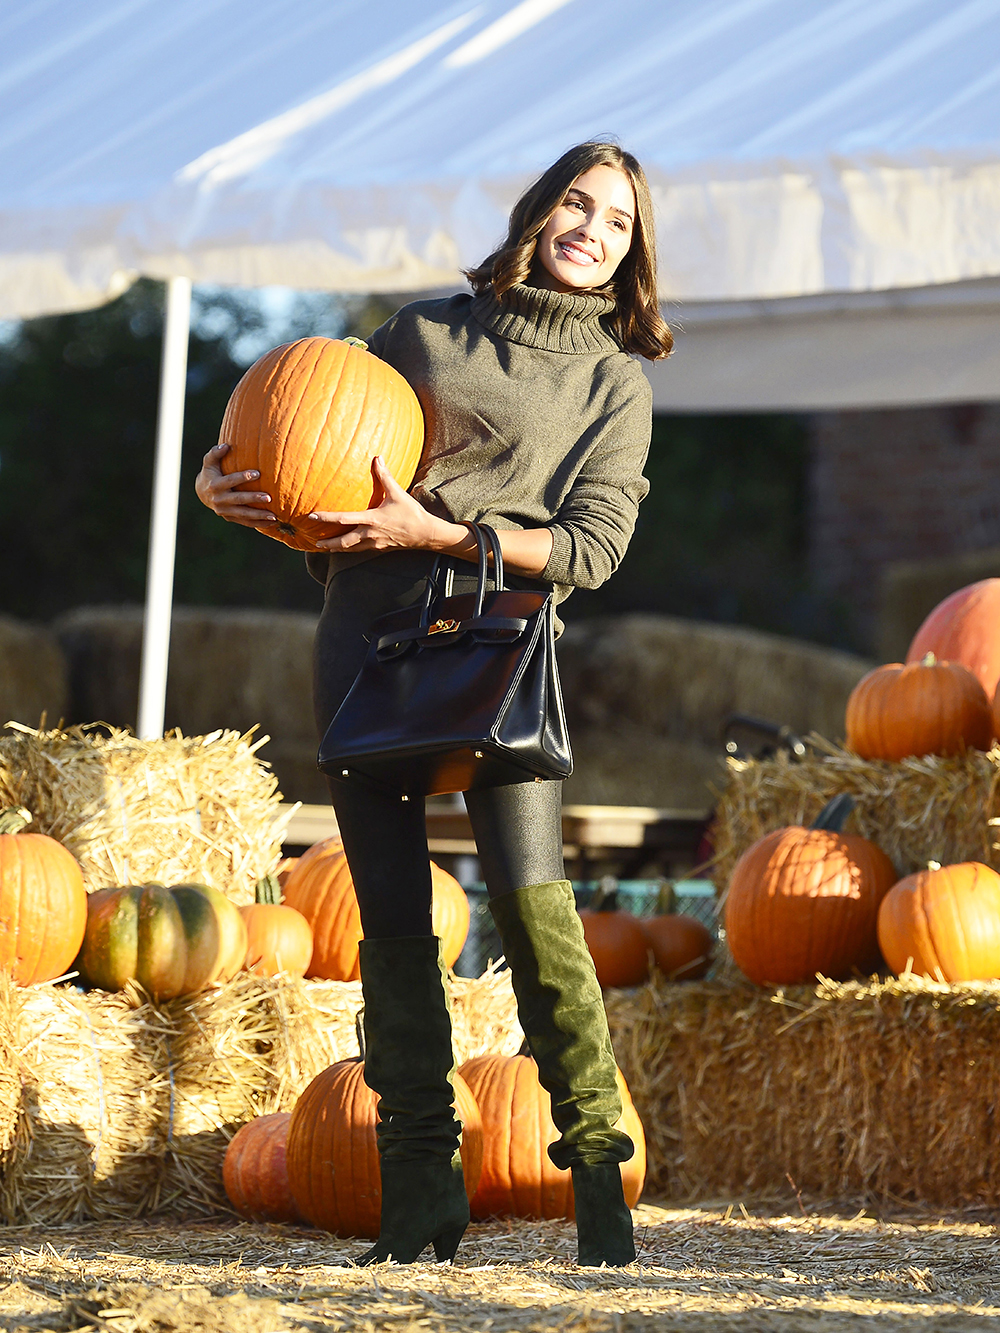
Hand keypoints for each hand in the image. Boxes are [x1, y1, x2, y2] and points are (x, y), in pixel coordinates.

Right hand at [194, 443, 276, 528]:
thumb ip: (215, 453)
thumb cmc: (211, 472)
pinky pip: (246, 522)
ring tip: (274, 516)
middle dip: (253, 499)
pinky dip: (259, 524)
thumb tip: (226, 445)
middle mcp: (219, 500)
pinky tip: (272, 522)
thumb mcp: (209, 462)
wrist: (202, 493)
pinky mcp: (230, 518)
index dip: (243, 477)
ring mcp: (224, 511)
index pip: (230, 481)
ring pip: (243, 514)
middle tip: (269, 498)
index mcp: (215, 485)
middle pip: (238, 500)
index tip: (258, 473)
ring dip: (259, 516)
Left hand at [311, 456, 462, 552]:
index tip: (312, 516)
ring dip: (337, 549)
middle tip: (314, 543)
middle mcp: (370, 534)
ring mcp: (374, 543)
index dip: (327, 518)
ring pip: (351, 549)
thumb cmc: (412, 513)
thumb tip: (377, 457)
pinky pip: (360, 550)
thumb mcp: (398, 493)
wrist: (426, 535)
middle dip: (328, 543)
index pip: (344, 519)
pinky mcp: (379, 548)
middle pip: (344, 542)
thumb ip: (385, 476)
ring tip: (325, 548)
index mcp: (372, 520)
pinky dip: (349, 549)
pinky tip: (345, 547)